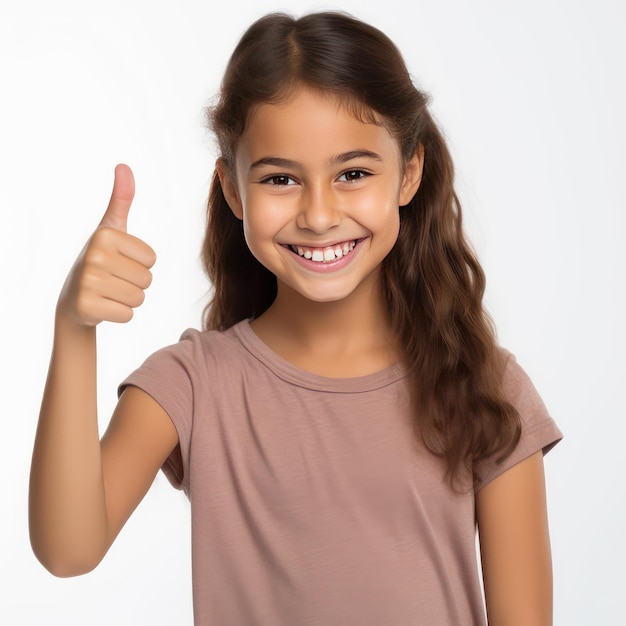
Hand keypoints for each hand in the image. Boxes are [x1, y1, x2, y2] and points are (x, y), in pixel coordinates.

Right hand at [57, 164, 156, 326]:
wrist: (75, 298)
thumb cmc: (100, 260)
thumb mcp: (111, 229)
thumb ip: (121, 199)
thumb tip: (124, 166)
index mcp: (106, 235)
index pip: (152, 259)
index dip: (140, 264)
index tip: (119, 262)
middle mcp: (94, 255)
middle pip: (147, 279)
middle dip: (135, 284)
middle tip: (114, 280)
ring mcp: (89, 282)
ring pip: (139, 298)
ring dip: (129, 299)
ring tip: (110, 292)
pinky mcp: (88, 306)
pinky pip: (128, 315)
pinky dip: (120, 314)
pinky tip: (104, 306)